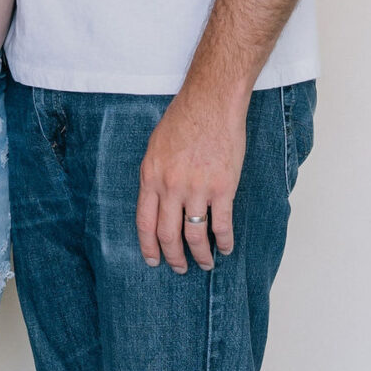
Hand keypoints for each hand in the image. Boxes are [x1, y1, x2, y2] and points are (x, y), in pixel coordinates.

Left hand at [136, 82, 249, 271]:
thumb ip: (155, 175)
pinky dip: (224, 241)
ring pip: (195, 235)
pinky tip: (226, 248)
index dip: (149, 247)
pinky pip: (222, 224)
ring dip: (200, 255)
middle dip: (174, 257)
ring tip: (205, 264)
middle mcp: (171, 187)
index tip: (153, 260)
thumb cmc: (184, 118)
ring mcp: (197, 189)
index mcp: (151, 177)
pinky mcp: (223, 188)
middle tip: (179, 268)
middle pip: (168, 234)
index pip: (145, 223)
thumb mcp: (155, 147)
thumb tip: (157, 200)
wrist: (211, 101)